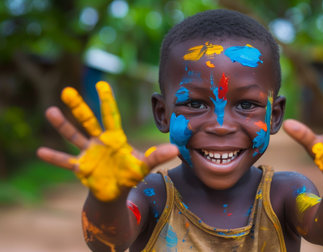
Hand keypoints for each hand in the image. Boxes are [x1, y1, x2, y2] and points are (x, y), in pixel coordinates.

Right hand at [37, 81, 177, 200]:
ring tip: (50, 111)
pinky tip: (41, 152)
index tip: (102, 84)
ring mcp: (88, 153)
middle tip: (67, 91)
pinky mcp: (81, 167)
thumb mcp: (144, 166)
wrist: (116, 192)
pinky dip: (55, 158)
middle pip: (87, 121)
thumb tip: (176, 150)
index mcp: (114, 138)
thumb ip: (157, 157)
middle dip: (78, 107)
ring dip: (62, 125)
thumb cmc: (130, 175)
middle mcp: (99, 142)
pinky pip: (66, 161)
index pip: (110, 116)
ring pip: (74, 136)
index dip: (106, 101)